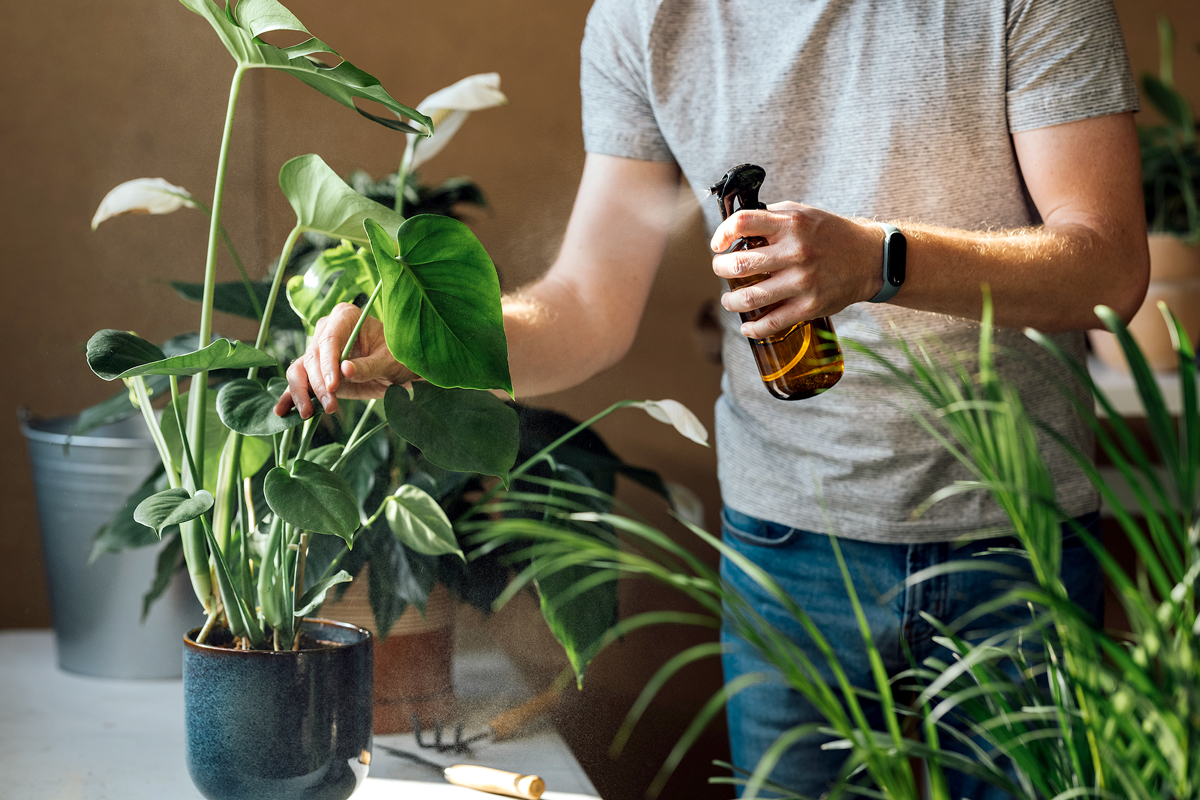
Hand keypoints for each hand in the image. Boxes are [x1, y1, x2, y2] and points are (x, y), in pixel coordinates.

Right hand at [274, 302, 414, 418]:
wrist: (398, 369)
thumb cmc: (397, 357)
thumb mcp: (389, 362)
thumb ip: (368, 366)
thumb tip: (345, 370)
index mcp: (346, 317)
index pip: (329, 340)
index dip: (327, 364)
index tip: (332, 386)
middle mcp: (327, 330)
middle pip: (312, 357)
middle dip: (318, 384)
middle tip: (330, 406)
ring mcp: (319, 351)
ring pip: (300, 370)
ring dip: (302, 393)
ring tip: (309, 413)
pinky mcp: (316, 371)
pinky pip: (299, 382)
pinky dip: (290, 396)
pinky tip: (282, 411)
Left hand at [710, 202, 883, 338]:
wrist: (870, 258)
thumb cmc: (831, 234)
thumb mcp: (803, 213)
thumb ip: (772, 216)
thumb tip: (736, 226)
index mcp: (791, 224)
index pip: (743, 223)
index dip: (722, 233)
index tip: (718, 244)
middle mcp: (796, 251)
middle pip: (740, 264)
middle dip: (721, 269)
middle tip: (721, 270)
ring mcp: (803, 281)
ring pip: (750, 297)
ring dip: (731, 301)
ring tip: (729, 300)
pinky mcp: (810, 306)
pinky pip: (772, 322)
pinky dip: (753, 328)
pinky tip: (747, 327)